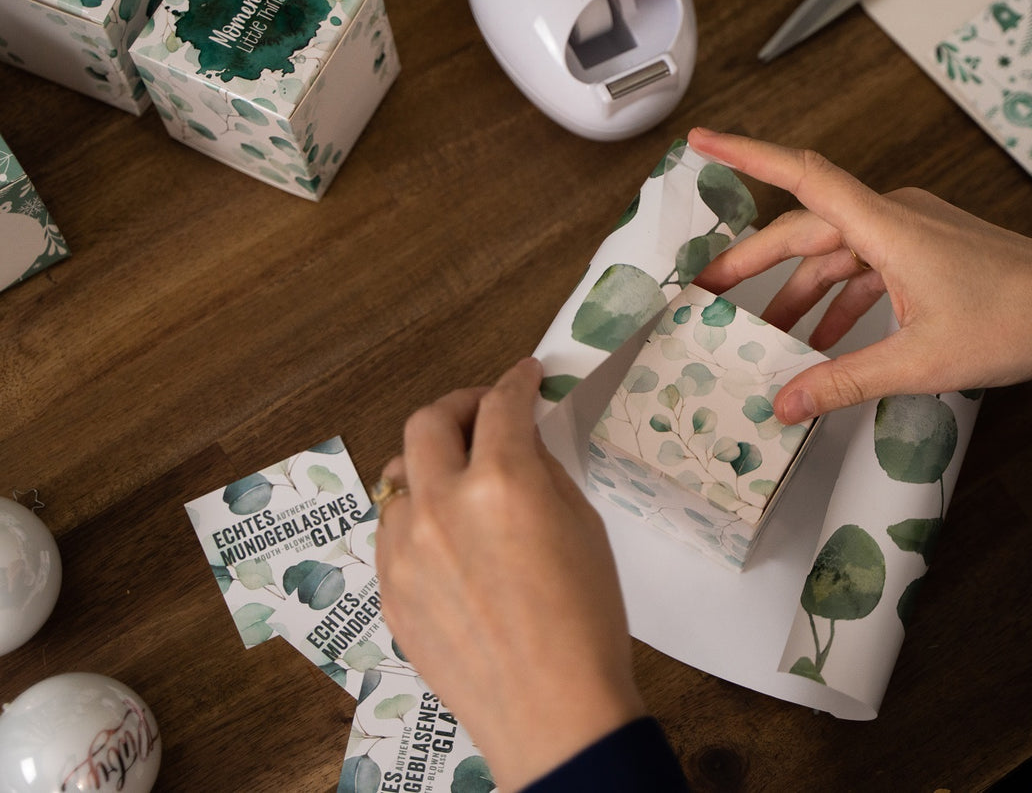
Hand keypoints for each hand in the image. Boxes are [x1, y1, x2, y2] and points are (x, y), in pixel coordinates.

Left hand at [375, 358, 643, 789]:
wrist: (552, 710)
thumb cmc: (585, 621)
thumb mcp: (583, 527)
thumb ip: (544, 472)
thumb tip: (522, 443)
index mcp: (502, 482)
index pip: (500, 404)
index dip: (516, 380)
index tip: (525, 377)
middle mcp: (440, 505)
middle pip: (426, 421)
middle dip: (459, 405)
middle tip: (484, 412)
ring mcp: (404, 549)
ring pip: (399, 476)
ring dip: (431, 464)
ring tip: (462, 480)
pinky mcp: (389, 588)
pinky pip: (392, 530)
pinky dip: (417, 517)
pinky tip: (450, 538)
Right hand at [689, 129, 1031, 423]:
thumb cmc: (1016, 322)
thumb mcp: (921, 362)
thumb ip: (845, 380)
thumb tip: (784, 404)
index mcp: (887, 226)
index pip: (801, 176)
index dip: (744, 155)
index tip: (699, 140)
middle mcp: (895, 216)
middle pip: (805, 228)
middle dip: (754, 263)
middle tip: (708, 292)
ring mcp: (914, 231)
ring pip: (836, 253)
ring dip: (800, 293)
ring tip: (765, 337)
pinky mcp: (929, 250)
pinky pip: (868, 266)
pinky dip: (841, 299)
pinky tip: (827, 340)